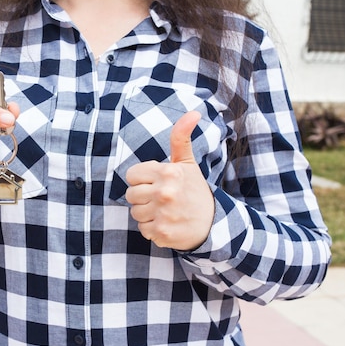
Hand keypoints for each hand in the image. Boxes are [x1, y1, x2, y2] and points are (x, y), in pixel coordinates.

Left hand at [125, 111, 213, 250]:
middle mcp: (165, 192)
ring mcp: (163, 214)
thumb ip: (181, 137)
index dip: (142, 179)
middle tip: (163, 199)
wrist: (213, 223)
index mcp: (168, 172)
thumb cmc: (194, 190)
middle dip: (143, 197)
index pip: (131, 175)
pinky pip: (142, 229)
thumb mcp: (187, 163)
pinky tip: (167, 223)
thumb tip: (194, 112)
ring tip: (165, 211)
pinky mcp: (162, 233)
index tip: (157, 183)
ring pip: (135, 212)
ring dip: (147, 213)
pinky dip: (152, 228)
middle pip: (130, 195)